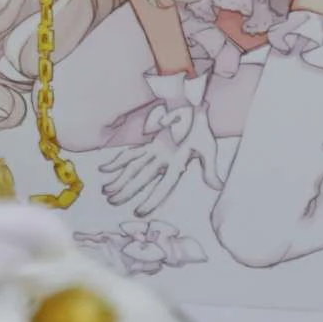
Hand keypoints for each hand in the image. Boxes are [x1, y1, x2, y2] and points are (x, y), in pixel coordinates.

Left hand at [100, 72, 223, 216]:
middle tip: (111, 202)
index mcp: (178, 165)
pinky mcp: (149, 145)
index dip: (152, 199)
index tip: (139, 212)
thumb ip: (210, 168)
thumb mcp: (208, 147)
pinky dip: (117, 161)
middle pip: (142, 179)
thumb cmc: (201, 129)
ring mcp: (154, 153)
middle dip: (127, 191)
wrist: (194, 109)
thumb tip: (218, 187)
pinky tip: (104, 169)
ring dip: (120, 180)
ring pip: (133, 168)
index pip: (164, 186)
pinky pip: (130, 153)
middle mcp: (163, 162)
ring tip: (106, 191)